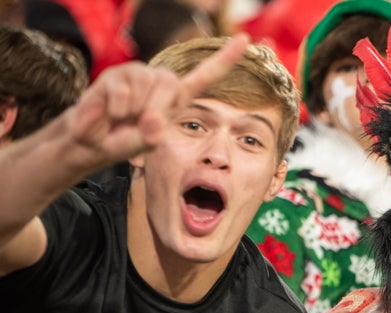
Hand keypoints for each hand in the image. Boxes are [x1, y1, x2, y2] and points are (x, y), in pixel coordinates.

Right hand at [65, 34, 248, 164]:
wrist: (94, 142)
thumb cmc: (127, 140)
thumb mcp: (148, 142)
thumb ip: (154, 134)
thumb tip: (152, 120)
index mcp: (177, 96)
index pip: (205, 75)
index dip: (225, 59)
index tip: (244, 41)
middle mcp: (160, 80)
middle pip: (172, 84)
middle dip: (156, 109)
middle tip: (141, 124)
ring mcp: (138, 74)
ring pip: (146, 88)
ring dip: (133, 112)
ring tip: (124, 117)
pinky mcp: (115, 75)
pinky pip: (122, 93)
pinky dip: (117, 110)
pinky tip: (110, 112)